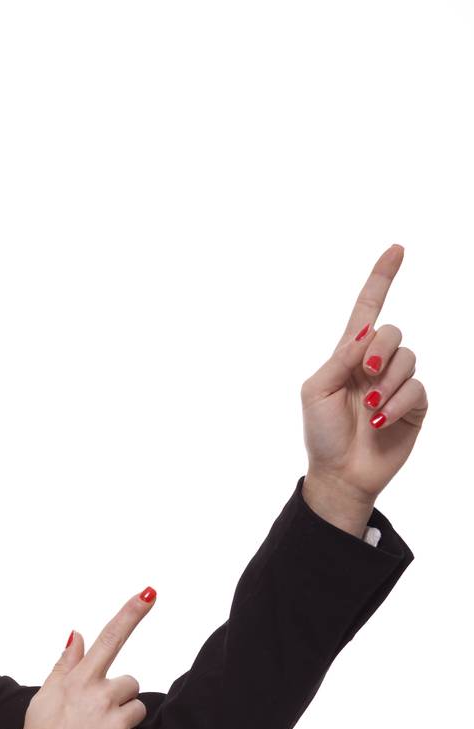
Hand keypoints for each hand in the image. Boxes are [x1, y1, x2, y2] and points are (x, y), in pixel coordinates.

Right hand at [16, 593, 153, 728]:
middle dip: (118, 698)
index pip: (109, 639)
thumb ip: (65, 666)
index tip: (150, 593)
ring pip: (136, 710)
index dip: (131, 613)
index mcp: (78, 682)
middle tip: (93, 720)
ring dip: (122, 722)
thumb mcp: (43, 700)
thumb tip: (78, 635)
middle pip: (130, 682)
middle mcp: (99, 697)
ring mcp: (115, 724)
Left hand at [300, 243, 427, 508]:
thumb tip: (368, 332)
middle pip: (392, 331)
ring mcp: (397, 384)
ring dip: (387, 382)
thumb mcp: (316, 391)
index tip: (397, 248)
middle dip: (380, 349)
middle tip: (365, 375)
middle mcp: (376, 365)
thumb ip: (340, 358)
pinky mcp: (415, 405)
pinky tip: (381, 420)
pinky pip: (417, 387)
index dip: (382, 279)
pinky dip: (398, 402)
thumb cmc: (321, 435)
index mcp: (348, 356)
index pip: (368, 310)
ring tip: (371, 408)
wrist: (339, 474)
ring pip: (408, 358)